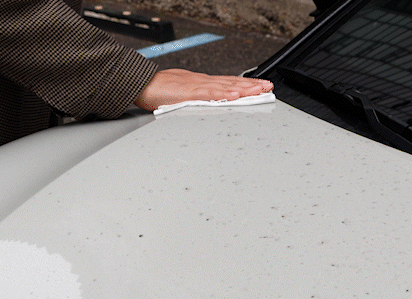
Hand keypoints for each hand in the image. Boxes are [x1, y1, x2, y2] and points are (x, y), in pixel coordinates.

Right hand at [133, 68, 273, 111]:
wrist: (143, 85)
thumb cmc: (159, 90)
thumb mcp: (182, 95)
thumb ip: (196, 99)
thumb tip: (208, 103)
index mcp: (201, 84)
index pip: (228, 83)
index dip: (245, 84)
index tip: (260, 85)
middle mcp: (202, 83)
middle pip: (231, 83)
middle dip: (251, 86)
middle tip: (268, 87)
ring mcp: (197, 87)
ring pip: (225, 87)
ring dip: (243, 89)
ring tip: (259, 90)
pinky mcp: (189, 93)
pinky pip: (210, 94)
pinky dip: (224, 94)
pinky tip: (235, 96)